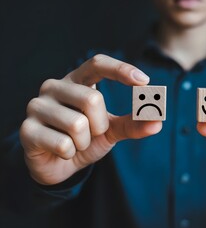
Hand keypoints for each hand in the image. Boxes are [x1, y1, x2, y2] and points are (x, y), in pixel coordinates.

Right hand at [20, 54, 161, 184]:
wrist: (59, 164)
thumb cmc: (86, 139)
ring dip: (84, 142)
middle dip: (100, 125)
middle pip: (93, 99)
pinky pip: (63, 143)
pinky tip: (61, 151)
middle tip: (91, 133)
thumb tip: (157, 122)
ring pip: (78, 125)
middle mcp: (54, 86)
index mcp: (76, 80)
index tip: (144, 81)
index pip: (97, 63)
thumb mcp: (112, 130)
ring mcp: (37, 106)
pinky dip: (70, 153)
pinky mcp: (27, 129)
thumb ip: (132, 124)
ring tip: (75, 143)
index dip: (120, 69)